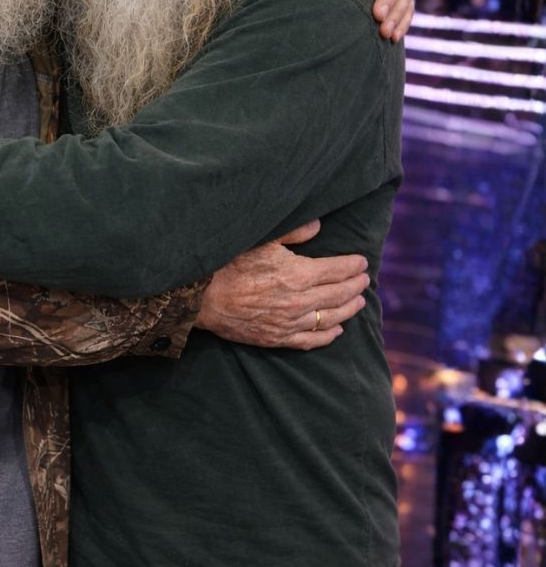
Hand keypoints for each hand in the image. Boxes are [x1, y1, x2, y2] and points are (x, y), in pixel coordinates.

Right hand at [196, 220, 368, 350]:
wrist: (202, 298)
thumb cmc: (229, 264)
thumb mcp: (260, 239)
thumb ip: (293, 232)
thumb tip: (318, 226)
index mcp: (298, 274)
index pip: (336, 270)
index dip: (352, 266)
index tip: (362, 262)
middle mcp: (299, 301)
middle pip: (338, 294)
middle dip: (355, 286)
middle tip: (365, 280)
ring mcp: (290, 322)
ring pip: (330, 318)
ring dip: (348, 309)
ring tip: (359, 302)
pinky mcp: (277, 338)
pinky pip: (310, 340)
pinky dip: (327, 335)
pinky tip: (337, 331)